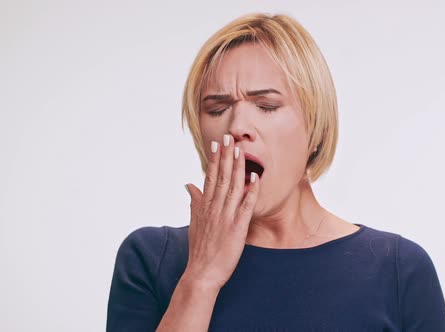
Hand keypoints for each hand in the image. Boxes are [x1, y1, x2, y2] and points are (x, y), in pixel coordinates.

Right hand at [183, 134, 259, 290]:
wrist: (202, 274)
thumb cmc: (199, 250)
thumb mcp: (194, 222)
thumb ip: (194, 201)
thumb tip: (189, 184)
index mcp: (204, 206)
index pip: (209, 178)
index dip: (214, 160)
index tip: (217, 143)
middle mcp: (213, 208)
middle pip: (220, 177)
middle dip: (225, 156)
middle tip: (229, 137)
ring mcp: (225, 217)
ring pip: (232, 187)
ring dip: (237, 168)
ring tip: (240, 150)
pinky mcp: (236, 228)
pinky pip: (245, 207)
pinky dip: (250, 192)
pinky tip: (255, 179)